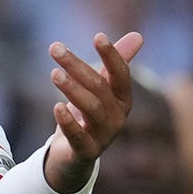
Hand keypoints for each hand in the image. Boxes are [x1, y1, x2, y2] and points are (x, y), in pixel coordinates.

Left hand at [44, 31, 142, 193]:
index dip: (112, 56)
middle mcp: (117, 118)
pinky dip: (68, 121)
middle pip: (99, 87)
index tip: (98, 37)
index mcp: (123, 100)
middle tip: (54, 48)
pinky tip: (56, 107)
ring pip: (90, 108)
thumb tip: (138, 36)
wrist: (73, 157)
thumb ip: (113, 65)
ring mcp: (104, 136)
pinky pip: (78, 136)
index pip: (121, 74)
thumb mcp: (99, 90)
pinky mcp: (86, 152)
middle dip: (76, 66)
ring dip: (72, 88)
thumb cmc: (86, 117)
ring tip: (54, 73)